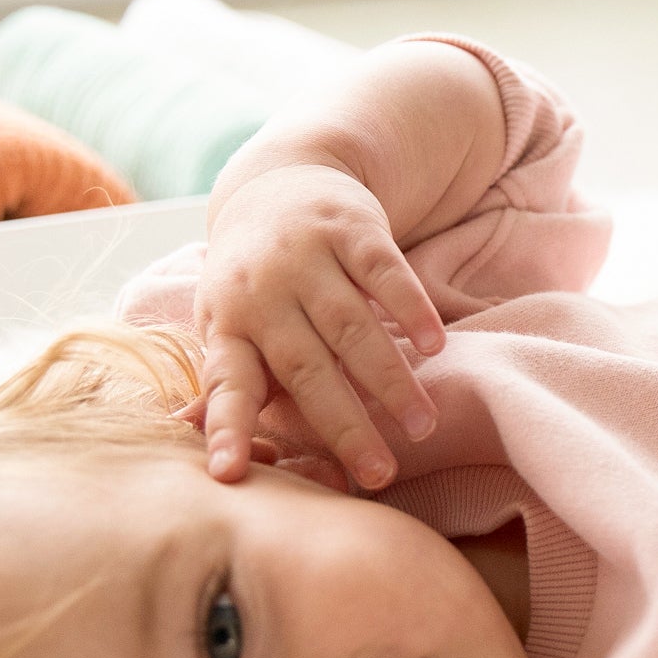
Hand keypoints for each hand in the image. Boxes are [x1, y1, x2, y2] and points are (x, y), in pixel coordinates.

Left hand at [196, 163, 447, 490]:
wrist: (276, 183)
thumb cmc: (255, 279)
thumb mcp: (229, 324)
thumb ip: (234, 385)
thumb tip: (220, 464)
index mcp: (228, 325)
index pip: (226, 383)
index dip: (226, 427)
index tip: (230, 474)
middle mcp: (261, 291)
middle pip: (306, 368)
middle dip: (345, 425)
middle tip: (380, 473)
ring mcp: (306, 257)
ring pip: (352, 327)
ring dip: (390, 379)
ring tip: (423, 425)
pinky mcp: (350, 227)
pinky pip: (386, 272)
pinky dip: (412, 309)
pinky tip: (436, 345)